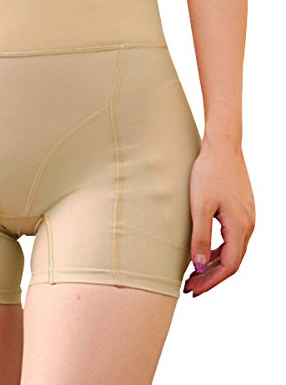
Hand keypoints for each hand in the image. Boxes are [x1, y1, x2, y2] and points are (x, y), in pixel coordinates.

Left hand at [183, 137, 254, 296]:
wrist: (222, 147)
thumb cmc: (209, 174)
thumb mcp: (199, 206)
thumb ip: (199, 237)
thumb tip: (198, 266)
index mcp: (240, 227)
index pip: (228, 266)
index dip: (210, 281)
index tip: (192, 290)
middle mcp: (248, 226)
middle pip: (231, 262)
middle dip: (210, 277)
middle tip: (189, 288)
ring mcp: (246, 218)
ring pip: (231, 251)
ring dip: (212, 265)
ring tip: (192, 275)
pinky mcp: (240, 211)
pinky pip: (231, 239)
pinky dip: (216, 250)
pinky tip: (202, 252)